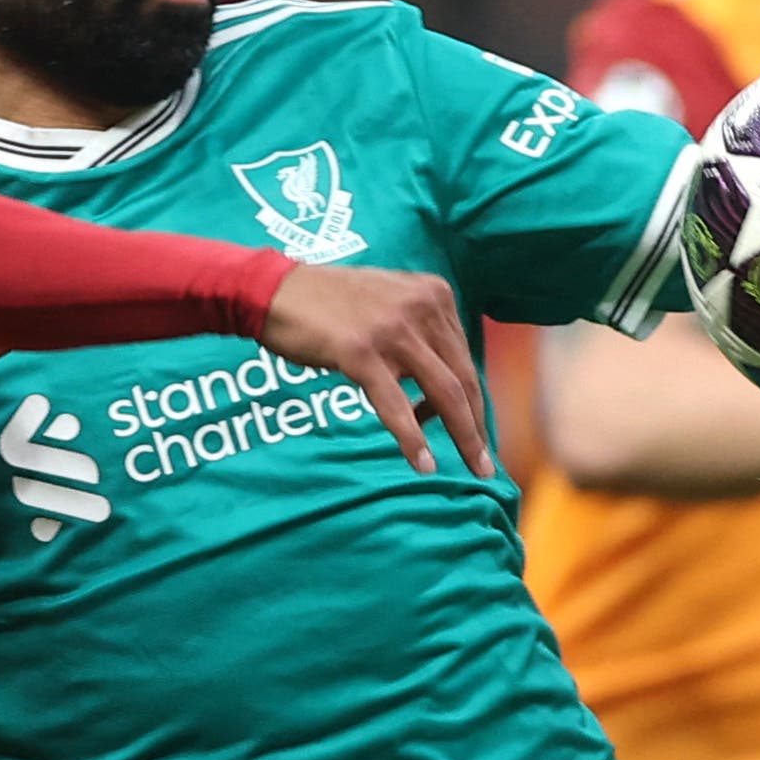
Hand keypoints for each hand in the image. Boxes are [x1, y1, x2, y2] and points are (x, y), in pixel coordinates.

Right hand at [257, 264, 493, 476]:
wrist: (274, 291)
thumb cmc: (328, 304)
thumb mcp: (390, 303)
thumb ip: (420, 332)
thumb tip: (442, 389)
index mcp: (434, 294)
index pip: (465, 356)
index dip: (474, 399)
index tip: (477, 430)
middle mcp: (422, 307)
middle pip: (463, 377)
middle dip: (477, 425)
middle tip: (485, 463)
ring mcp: (392, 329)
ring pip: (443, 392)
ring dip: (463, 437)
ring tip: (473, 469)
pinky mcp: (362, 352)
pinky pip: (396, 405)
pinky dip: (414, 439)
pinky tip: (424, 464)